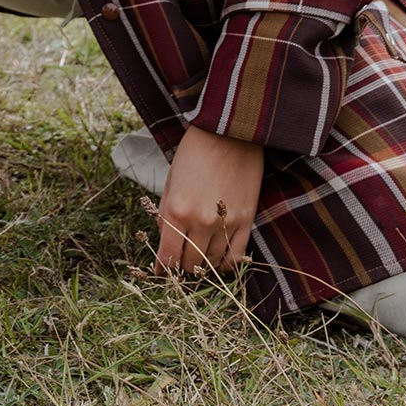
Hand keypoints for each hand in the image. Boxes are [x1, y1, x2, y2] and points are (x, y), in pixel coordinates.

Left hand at [153, 125, 263, 277]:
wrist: (228, 133)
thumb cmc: (194, 152)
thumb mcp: (170, 180)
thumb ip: (166, 212)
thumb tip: (165, 239)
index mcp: (176, 210)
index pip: (167, 256)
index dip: (162, 269)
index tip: (160, 273)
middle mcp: (200, 221)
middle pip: (189, 263)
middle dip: (181, 269)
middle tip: (179, 266)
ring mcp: (225, 224)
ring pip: (212, 263)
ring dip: (203, 267)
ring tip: (197, 265)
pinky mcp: (246, 221)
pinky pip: (236, 257)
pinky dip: (225, 265)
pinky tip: (218, 263)